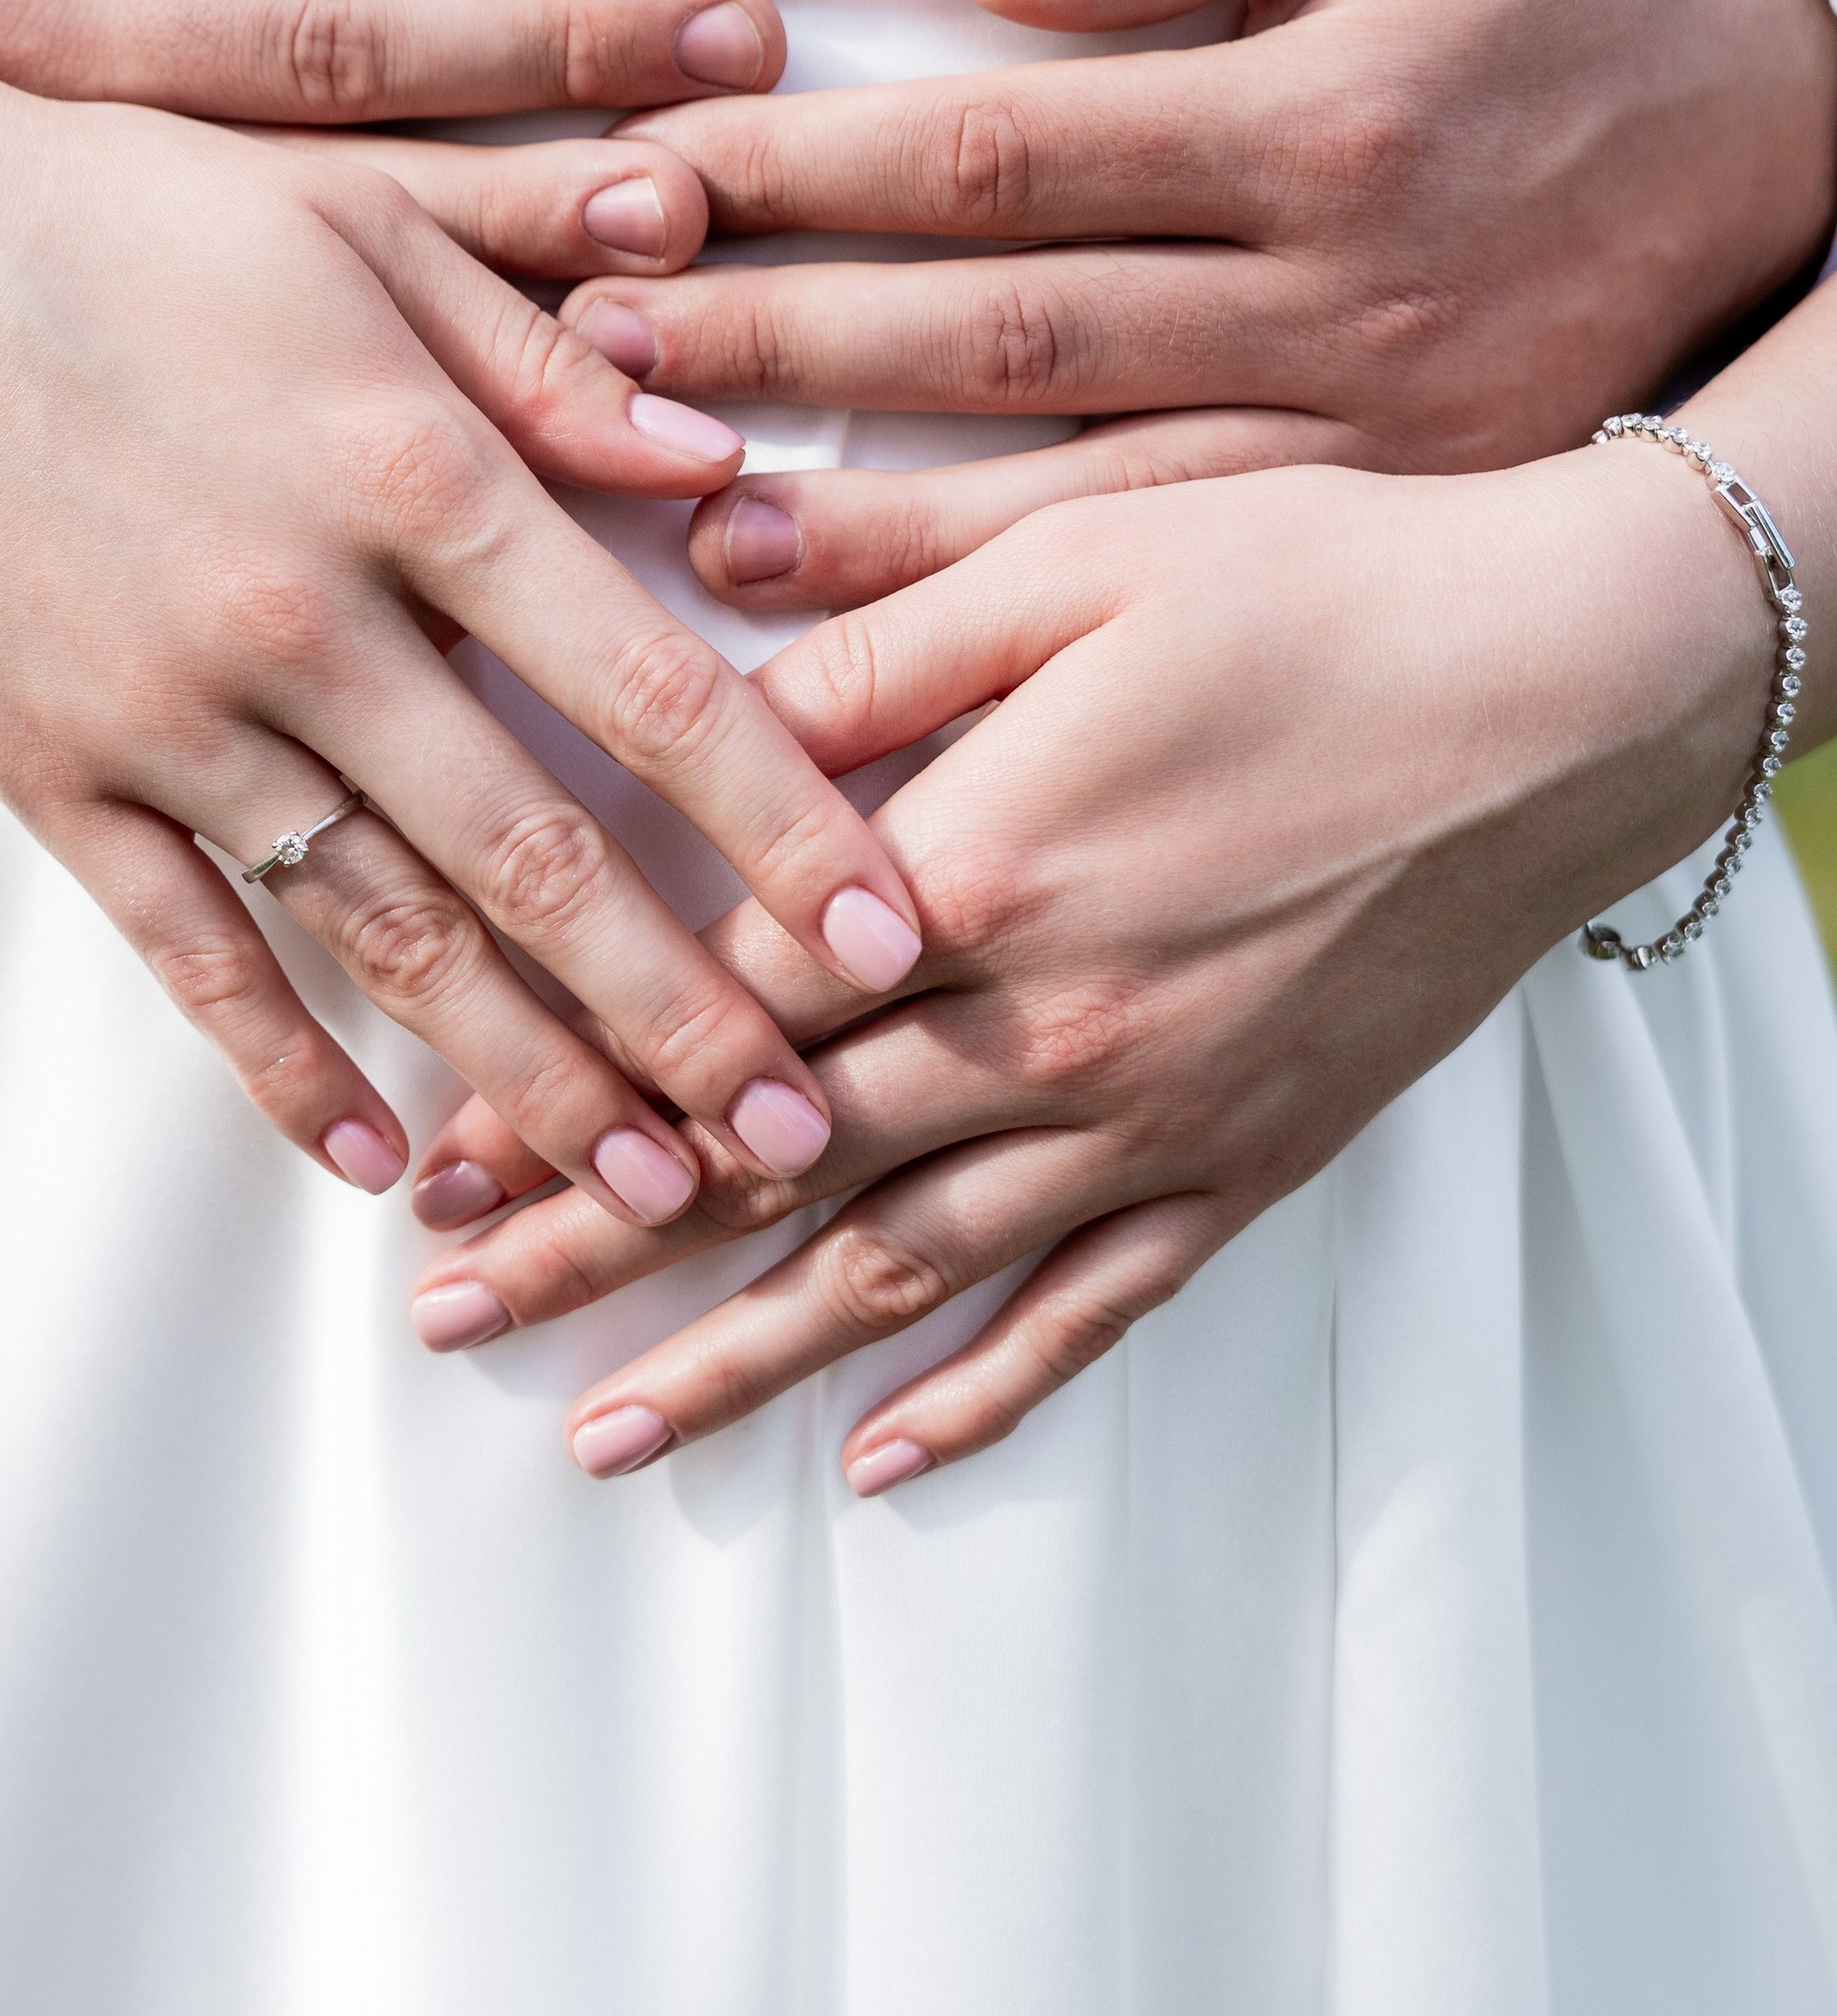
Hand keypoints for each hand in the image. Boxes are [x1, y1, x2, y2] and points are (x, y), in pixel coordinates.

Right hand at [0, 0, 785, 283]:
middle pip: (337, 37)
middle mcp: (31, 36)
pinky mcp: (49, 303)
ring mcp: (39, 195)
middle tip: (740, 45)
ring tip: (687, 213)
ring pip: (312, 209)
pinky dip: (404, 353)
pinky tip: (541, 373)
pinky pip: (250, 333)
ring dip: (515, 216)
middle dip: (555, 43)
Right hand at [0, 0, 926, 1220]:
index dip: (789, 831)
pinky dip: (286, 1067)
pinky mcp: (54, 774)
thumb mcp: (362, 227)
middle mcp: (307, 619)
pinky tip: (382, 1163)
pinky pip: (192, 955)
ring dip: (533, 1078)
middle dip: (687, 1016)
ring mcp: (172, 713)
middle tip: (805, 1138)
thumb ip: (552, 361)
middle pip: (538, 860)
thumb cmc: (124, 214)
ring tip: (653, 1194)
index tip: (902, 941)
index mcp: (412, 473)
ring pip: (390, 937)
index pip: (649, 690)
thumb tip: (733, 471)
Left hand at [403, 435, 1787, 1474]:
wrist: (1575, 690)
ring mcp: (1152, 1117)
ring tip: (596, 1433)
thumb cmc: (1322, 588)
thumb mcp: (1078, 553)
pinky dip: (984, 1398)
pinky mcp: (1246, 1161)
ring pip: (905, 1274)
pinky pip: (1094, 1315)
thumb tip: (679, 629)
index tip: (440, 1142)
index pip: (719, 1010)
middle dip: (594, 1248)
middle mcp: (1050, 1028)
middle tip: (445, 1315)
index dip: (566, 1083)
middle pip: (771, 1166)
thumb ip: (869, 616)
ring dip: (739, 1361)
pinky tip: (884, 1462)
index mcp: (983, 864)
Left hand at [550, 0, 1836, 608]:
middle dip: (771, 332)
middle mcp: (1327, 294)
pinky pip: (1143, 576)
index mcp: (1318, 119)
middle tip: (581, 334)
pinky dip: (983, 607)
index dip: (802, 167)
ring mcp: (1345, 434)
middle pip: (997, 327)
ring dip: (846, 501)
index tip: (637, 166)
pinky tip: (836, 620)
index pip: (1001, 151)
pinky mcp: (1355, 516)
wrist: (1758, 158)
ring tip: (651, 500)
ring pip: (1058, 484)